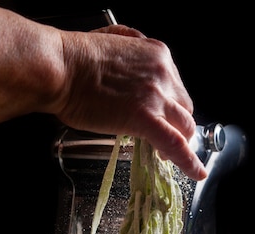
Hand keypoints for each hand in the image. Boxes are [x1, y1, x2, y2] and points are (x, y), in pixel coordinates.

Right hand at [53, 25, 206, 180]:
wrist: (59, 68)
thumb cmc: (73, 58)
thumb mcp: (112, 41)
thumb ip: (130, 50)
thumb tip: (132, 57)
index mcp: (157, 55)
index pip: (175, 86)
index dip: (170, 105)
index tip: (164, 114)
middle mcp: (163, 73)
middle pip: (184, 106)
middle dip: (176, 122)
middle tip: (164, 135)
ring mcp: (156, 96)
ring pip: (184, 125)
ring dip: (181, 140)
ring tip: (168, 154)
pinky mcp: (145, 118)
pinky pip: (175, 143)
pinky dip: (188, 161)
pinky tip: (195, 172)